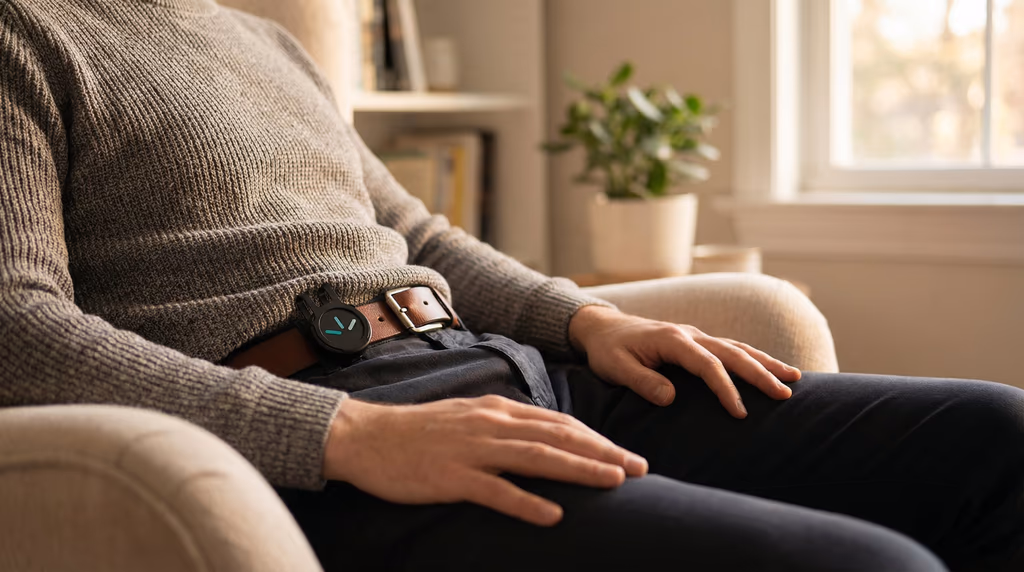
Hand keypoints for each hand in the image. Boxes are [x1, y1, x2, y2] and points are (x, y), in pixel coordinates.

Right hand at [322, 395, 647, 525]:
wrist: (366, 436)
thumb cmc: (419, 432)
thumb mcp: (469, 419)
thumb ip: (505, 427)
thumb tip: (543, 439)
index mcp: (497, 410)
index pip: (558, 423)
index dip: (596, 439)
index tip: (626, 455)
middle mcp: (492, 425)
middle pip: (558, 437)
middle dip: (603, 453)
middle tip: (640, 469)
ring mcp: (472, 450)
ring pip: (538, 458)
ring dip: (580, 469)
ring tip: (615, 483)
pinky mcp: (452, 477)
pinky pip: (496, 490)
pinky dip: (527, 502)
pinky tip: (554, 514)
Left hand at [569, 306, 800, 417]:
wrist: (601, 327)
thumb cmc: (607, 350)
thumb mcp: (615, 368)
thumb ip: (641, 381)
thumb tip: (670, 398)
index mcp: (671, 339)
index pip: (706, 364)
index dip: (725, 388)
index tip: (740, 412)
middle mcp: (689, 334)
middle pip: (732, 352)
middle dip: (761, 372)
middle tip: (785, 393)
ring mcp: (696, 335)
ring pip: (737, 348)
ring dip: (766, 362)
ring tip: (794, 378)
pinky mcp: (697, 342)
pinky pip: (730, 349)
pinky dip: (753, 358)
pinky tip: (771, 369)